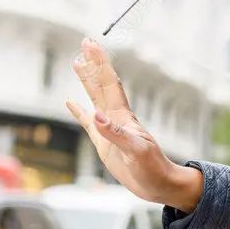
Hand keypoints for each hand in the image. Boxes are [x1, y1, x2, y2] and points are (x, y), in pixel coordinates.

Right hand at [65, 38, 200, 210]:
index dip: (100, 63)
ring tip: (76, 63)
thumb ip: (116, 134)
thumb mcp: (136, 152)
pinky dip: (78, 111)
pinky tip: (70, 102)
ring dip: (86, 81)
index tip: (90, 44)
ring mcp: (109, 129)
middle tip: (84, 43)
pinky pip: (87, 123)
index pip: (110, 83)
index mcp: (124, 117)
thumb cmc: (152, 169)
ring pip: (94, 99)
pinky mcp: (104, 144)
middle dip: (93, 64)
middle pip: (102, 85)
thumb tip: (95, 116)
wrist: (159, 186)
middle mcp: (116, 118)